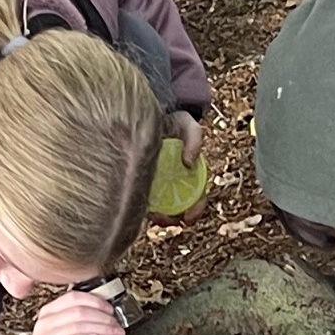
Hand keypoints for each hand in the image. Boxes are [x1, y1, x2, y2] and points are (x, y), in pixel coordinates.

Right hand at [11, 290, 127, 334]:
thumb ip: (81, 319)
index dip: (96, 301)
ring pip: (77, 325)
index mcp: (49, 311)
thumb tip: (110, 313)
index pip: (73, 297)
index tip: (111, 310)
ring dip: (101, 329)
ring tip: (115, 334)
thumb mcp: (66, 331)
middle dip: (103, 318)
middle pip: (79, 312)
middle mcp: (44, 322)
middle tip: (118, 327)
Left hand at [150, 110, 209, 227]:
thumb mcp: (185, 124)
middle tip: (169, 220)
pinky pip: (140, 202)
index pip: (197, 196)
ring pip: (160, 208)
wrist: (143, 114)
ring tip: (154, 216)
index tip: (189, 217)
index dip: (196, 209)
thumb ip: (195, 138)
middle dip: (175, 219)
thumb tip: (189, 163)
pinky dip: (141, 209)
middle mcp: (173, 181)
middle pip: (178, 207)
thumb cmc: (167, 120)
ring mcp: (155, 183)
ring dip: (160, 218)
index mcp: (188, 173)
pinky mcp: (137, 183)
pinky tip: (139, 208)